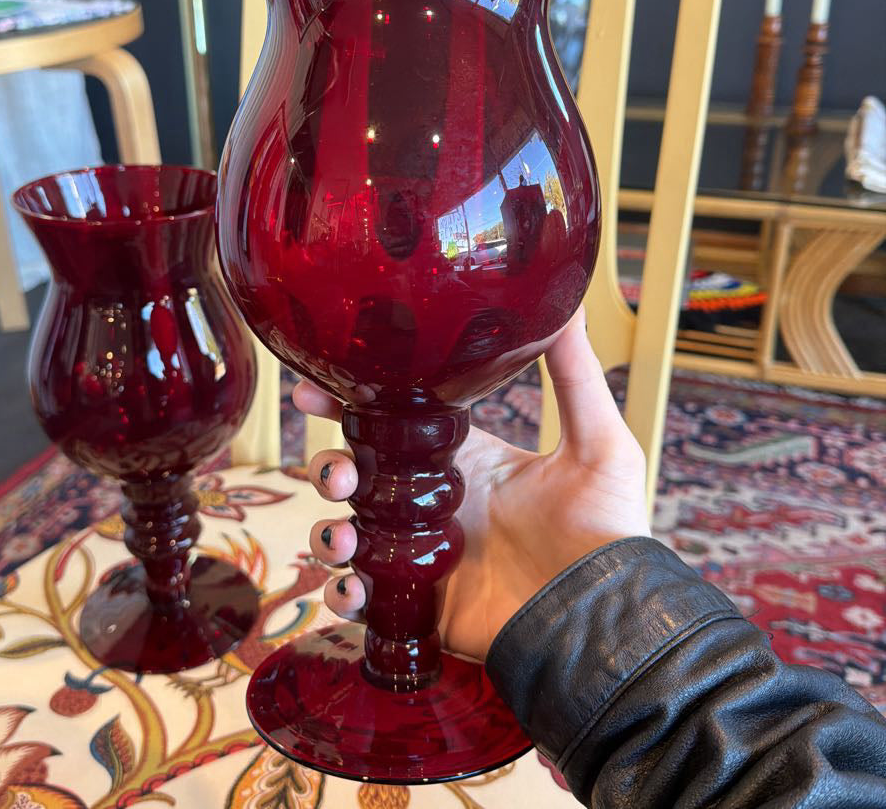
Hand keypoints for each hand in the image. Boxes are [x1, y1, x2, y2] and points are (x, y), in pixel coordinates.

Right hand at [297, 307, 650, 661]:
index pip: (393, 423)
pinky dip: (344, 592)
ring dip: (329, 532)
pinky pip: (363, 597)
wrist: (605, 616)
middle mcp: (433, 502)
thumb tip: (568, 304)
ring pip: (348, 534)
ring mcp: (421, 553)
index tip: (315, 387)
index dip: (348, 404)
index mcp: (464, 460)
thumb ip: (577, 377)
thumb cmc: (606, 530)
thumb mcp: (597, 444)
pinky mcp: (419, 602)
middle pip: (358, 476)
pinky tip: (354, 586)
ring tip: (346, 536)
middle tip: (339, 473)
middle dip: (330, 468)